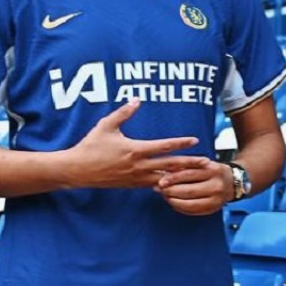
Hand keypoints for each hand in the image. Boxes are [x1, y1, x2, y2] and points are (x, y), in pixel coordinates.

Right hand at [64, 99, 199, 188]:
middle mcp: (139, 165)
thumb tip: (137, 99)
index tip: (194, 140)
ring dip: (181, 177)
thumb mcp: (106, 125)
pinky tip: (176, 185)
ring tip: (196, 176)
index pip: (164, 146)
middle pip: (170, 165)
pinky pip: (153, 186)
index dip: (180, 143)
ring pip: (164, 179)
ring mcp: (136, 177)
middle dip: (189, 163)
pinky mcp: (132, 185)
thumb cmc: (91, 146)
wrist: (78, 170)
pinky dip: (166, 185)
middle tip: (206, 162)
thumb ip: (124, 112)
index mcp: (135, 150)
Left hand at [156, 158, 231, 215]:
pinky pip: (194, 211)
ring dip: (174, 201)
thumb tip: (164, 174)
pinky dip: (181, 208)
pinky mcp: (213, 209)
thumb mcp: (202, 164)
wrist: (233, 182)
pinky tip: (173, 203)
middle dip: (171, 191)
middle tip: (159, 190)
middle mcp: (216, 186)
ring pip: (190, 204)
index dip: (173, 178)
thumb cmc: (212, 171)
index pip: (189, 174)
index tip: (161, 181)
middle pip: (189, 190)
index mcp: (213, 170)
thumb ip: (186, 166)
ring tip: (165, 197)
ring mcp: (216, 200)